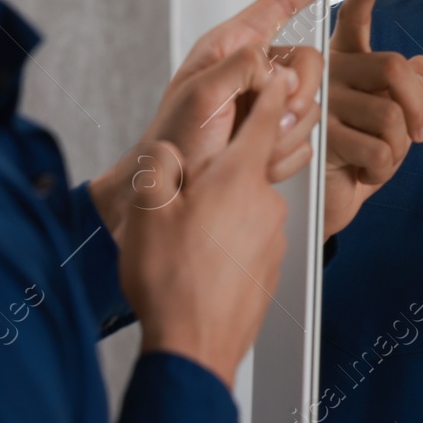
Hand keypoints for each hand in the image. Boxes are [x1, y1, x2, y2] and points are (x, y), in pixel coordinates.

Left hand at [90, 0, 348, 236]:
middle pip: (308, 63)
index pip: (280, 4)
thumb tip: (279, 69)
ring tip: (249, 145)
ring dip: (284, 132)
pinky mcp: (276, 134)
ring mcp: (267, 104)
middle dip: (296, 95)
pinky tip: (257, 160)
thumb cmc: (175, 141)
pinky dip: (284, 154)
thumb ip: (243, 67)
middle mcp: (254, 72)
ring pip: (311, 105)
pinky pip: (306, 140)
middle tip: (270, 118)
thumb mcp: (200, 94)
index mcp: (232, 48)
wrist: (175, 190)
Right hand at [118, 67, 296, 388]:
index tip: (274, 73)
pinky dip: (231, 240)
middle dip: (222, 168)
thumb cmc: (169, 282)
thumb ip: (161, 164)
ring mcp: (273, 237)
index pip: (266, 116)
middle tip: (186, 192)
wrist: (194, 348)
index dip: (268, 91)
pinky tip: (203, 261)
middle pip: (251, 164)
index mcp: (236, 178)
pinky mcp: (272, 266)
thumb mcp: (148, 210)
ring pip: (248, 204)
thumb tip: (169, 148)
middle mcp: (265, 202)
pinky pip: (252, 237)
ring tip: (188, 237)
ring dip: (224, 209)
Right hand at [323, 0, 422, 238]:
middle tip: (421, 131)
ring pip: (392, 117)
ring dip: (401, 149)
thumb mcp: (393, 119)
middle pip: (395, 69)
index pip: (354, 19)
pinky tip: (364, 171)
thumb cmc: (357, 154)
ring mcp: (321, 104)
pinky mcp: (319, 138)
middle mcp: (329, 75)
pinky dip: (384, 171)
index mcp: (345, 63)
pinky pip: (380, 151)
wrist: (328, 201)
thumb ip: (412, 88)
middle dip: (422, 105)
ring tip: (381, 157)